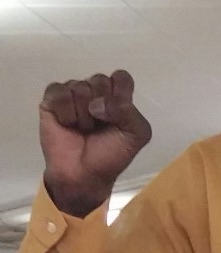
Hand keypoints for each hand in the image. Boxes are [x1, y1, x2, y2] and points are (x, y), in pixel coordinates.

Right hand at [39, 69, 151, 217]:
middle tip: (98, 126)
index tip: (118, 114)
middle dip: (101, 108)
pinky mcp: (53, 99)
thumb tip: (97, 104)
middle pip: (100, 80)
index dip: (119, 94)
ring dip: (83, 115)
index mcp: (117, 97)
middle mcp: (96, 92)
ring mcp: (73, 93)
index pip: (121, 77)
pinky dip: (65, 111)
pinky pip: (59, 92)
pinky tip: (66, 124)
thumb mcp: (136, 136)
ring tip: (82, 129)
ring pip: (79, 87)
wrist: (84, 175)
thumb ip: (129, 112)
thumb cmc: (111, 156)